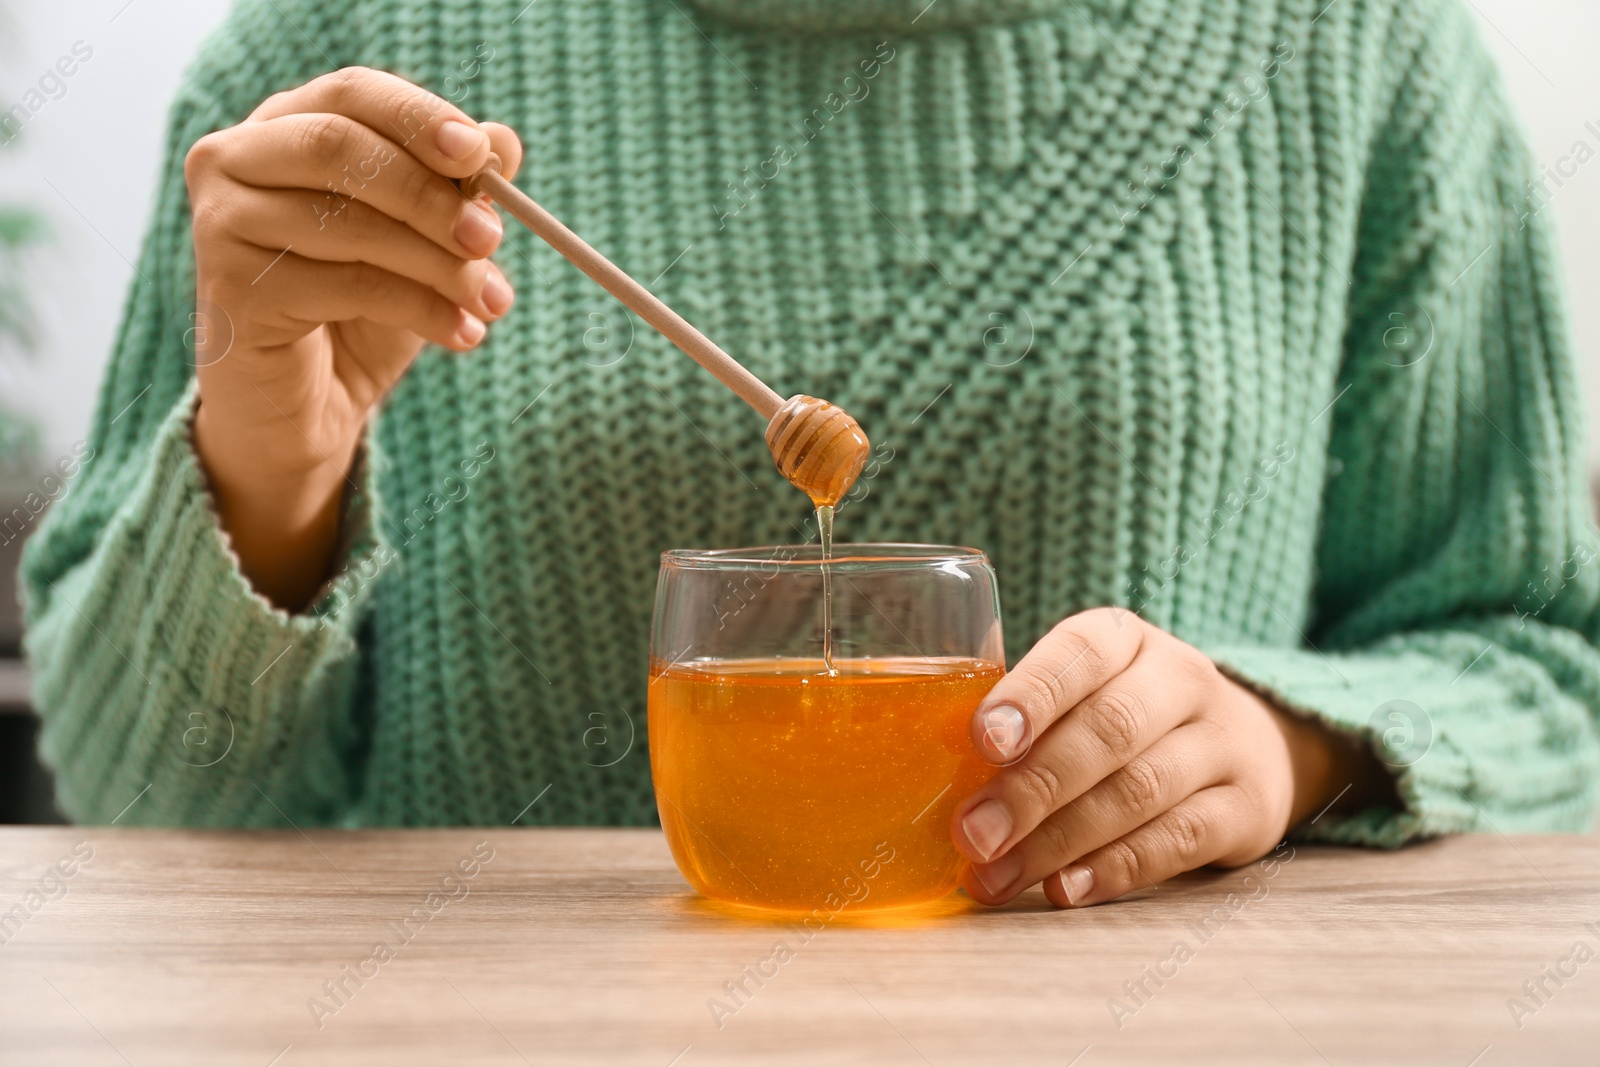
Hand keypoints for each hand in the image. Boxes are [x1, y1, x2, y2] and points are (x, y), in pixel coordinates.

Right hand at [184, 66, 523, 609]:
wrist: (304, 406)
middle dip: (431, 195)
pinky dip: (420, 308)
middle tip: (494, 239)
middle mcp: (236, 161)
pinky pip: (346, 285)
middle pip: (341, 148)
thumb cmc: (361, 309)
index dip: (420, 118)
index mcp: (283, 127)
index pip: (353, 93)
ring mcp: (222, 222)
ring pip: (348, 221)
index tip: (482, 156)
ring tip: (493, 301)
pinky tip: (462, 334)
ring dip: (438, 263)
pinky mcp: (232, 287)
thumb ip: (454, 188)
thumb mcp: (421, 242)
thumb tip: (504, 141)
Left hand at [951, 608, 1393, 906]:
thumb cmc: (1127, 718)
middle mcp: (1181, 679)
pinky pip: (1180, 840)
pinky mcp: (1247, 808)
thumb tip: (928, 763)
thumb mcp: (1085, 690)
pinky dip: (1117, 869)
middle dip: (1033, 787)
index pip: (1081, 651)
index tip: (984, 740)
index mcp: (1126, 638)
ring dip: (1060, 840)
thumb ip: (1022, 714)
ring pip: (1140, 790)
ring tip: (998, 875)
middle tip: (973, 834)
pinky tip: (1066, 889)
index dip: (1032, 694)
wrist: (1253, 746)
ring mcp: (1222, 742)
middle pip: (1109, 729)